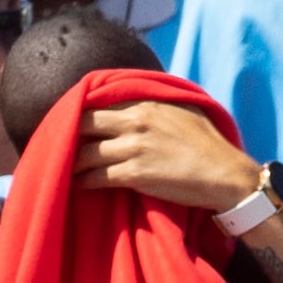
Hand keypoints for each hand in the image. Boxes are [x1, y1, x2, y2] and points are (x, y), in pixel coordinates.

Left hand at [72, 102, 261, 210]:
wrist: (225, 175)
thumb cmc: (208, 144)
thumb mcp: (183, 109)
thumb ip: (156, 103)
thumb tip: (135, 102)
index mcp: (146, 101)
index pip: (98, 99)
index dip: (78, 111)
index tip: (68, 121)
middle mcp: (136, 120)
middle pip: (84, 123)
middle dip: (67, 134)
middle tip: (57, 144)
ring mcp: (134, 147)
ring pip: (86, 152)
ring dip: (71, 162)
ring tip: (63, 168)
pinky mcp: (135, 174)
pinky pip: (97, 176)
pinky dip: (82, 180)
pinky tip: (76, 183)